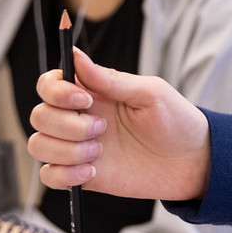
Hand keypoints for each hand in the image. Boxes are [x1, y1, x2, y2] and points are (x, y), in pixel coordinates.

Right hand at [27, 49, 212, 201]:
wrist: (192, 162)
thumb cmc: (176, 121)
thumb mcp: (149, 93)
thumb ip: (110, 79)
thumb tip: (76, 56)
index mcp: (92, 93)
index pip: (49, 85)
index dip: (56, 91)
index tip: (84, 99)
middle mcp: (78, 118)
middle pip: (39, 116)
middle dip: (67, 124)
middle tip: (102, 129)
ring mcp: (77, 148)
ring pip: (39, 145)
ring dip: (66, 150)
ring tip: (100, 151)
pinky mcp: (82, 176)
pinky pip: (49, 176)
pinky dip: (63, 175)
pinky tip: (91, 173)